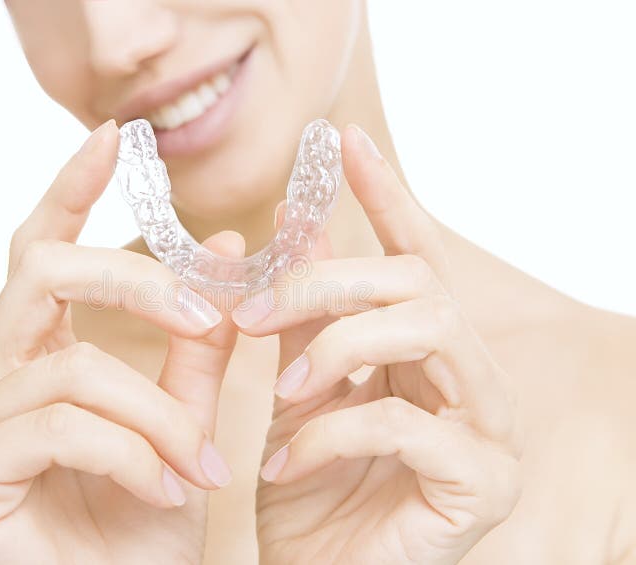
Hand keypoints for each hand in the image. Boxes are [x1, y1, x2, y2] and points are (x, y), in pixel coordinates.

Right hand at [0, 121, 239, 564]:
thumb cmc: (143, 529)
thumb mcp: (181, 424)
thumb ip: (197, 346)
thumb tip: (228, 249)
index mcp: (30, 361)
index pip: (39, 254)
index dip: (72, 190)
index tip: (115, 138)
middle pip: (41, 274)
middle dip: (135, 280)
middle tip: (208, 311)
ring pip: (70, 367)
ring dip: (155, 411)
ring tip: (200, 461)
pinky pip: (58, 425)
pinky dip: (130, 452)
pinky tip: (166, 488)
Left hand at [236, 125, 522, 563]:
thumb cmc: (308, 492)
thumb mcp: (294, 391)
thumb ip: (299, 318)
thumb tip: (287, 230)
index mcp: (426, 353)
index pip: (413, 256)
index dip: (384, 195)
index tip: (342, 141)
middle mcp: (469, 378)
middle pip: (413, 280)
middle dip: (324, 285)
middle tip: (252, 313)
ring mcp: (488, 428)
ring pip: (428, 325)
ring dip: (336, 346)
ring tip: (281, 390)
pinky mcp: (481, 483)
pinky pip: (403, 420)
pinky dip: (329, 432)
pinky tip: (283, 459)